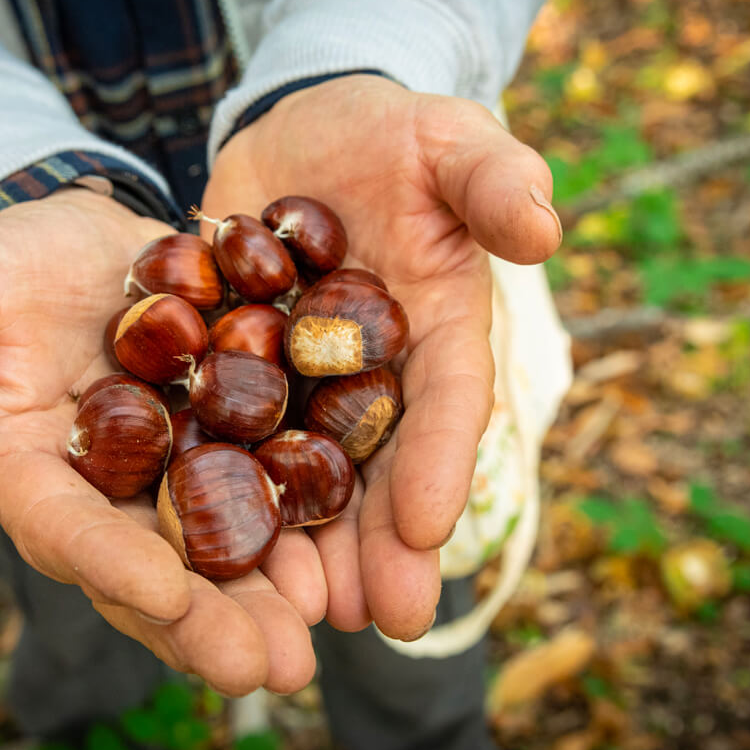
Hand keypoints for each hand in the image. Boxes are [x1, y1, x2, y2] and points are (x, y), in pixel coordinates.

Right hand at [0, 189, 319, 694]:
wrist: (96, 250)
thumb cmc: (14, 266)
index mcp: (30, 470)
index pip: (64, 527)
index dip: (109, 562)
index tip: (169, 595)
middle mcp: (103, 496)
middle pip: (152, 569)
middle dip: (207, 623)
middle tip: (267, 669)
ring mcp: (170, 482)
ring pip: (215, 554)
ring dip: (265, 601)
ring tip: (317, 639)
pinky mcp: (228, 451)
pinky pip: (265, 499)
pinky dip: (300, 534)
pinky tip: (344, 561)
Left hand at [204, 75, 560, 638]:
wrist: (300, 129)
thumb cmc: (391, 131)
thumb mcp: (448, 139)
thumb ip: (495, 178)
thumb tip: (543, 228)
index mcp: (436, 330)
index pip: (448, 404)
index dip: (441, 464)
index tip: (431, 531)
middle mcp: (374, 374)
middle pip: (380, 466)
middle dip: (380, 544)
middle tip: (375, 619)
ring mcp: (302, 381)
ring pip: (306, 472)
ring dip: (306, 544)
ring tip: (298, 614)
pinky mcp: (235, 371)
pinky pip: (226, 433)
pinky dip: (223, 487)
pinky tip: (205, 543)